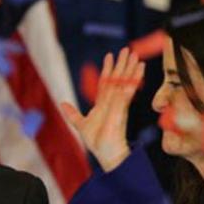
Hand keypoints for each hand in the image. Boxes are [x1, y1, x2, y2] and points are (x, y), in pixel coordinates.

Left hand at [60, 48, 143, 171]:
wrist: (108, 154)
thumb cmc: (98, 142)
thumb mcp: (81, 125)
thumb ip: (73, 114)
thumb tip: (62, 104)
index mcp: (103, 104)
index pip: (105, 82)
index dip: (107, 69)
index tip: (109, 56)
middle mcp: (113, 101)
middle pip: (117, 78)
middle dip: (121, 64)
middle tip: (127, 49)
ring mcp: (119, 104)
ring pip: (125, 81)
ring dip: (130, 67)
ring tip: (135, 54)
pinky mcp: (123, 108)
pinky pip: (129, 90)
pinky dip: (134, 78)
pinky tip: (140, 68)